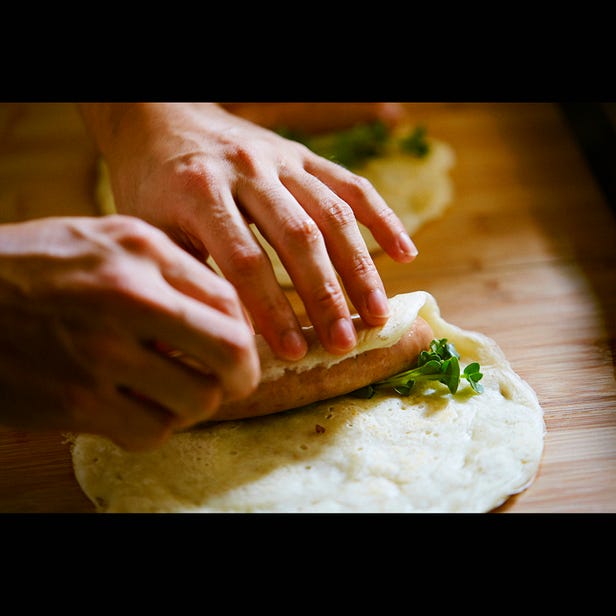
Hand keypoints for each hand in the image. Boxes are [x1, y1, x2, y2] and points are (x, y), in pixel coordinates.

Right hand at [0, 215, 259, 450]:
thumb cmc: (33, 264)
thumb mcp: (104, 237)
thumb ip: (169, 266)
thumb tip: (227, 311)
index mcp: (140, 252)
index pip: (229, 302)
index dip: (246, 331)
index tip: (239, 345)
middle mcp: (128, 299)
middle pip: (230, 353)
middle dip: (243, 374)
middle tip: (235, 381)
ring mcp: (101, 354)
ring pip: (198, 400)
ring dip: (198, 403)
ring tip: (179, 392)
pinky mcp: (76, 403)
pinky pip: (152, 431)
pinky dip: (158, 425)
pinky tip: (140, 407)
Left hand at [80, 103, 417, 359]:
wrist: (162, 117)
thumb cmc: (151, 185)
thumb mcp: (149, 230)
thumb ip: (185, 276)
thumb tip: (216, 340)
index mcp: (198, 192)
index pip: (245, 261)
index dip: (273, 310)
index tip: (294, 352)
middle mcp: (245, 170)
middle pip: (298, 237)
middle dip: (325, 296)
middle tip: (344, 344)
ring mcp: (280, 158)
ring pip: (332, 214)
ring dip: (360, 268)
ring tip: (377, 314)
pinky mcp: (302, 154)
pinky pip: (351, 184)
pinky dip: (382, 218)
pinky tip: (406, 253)